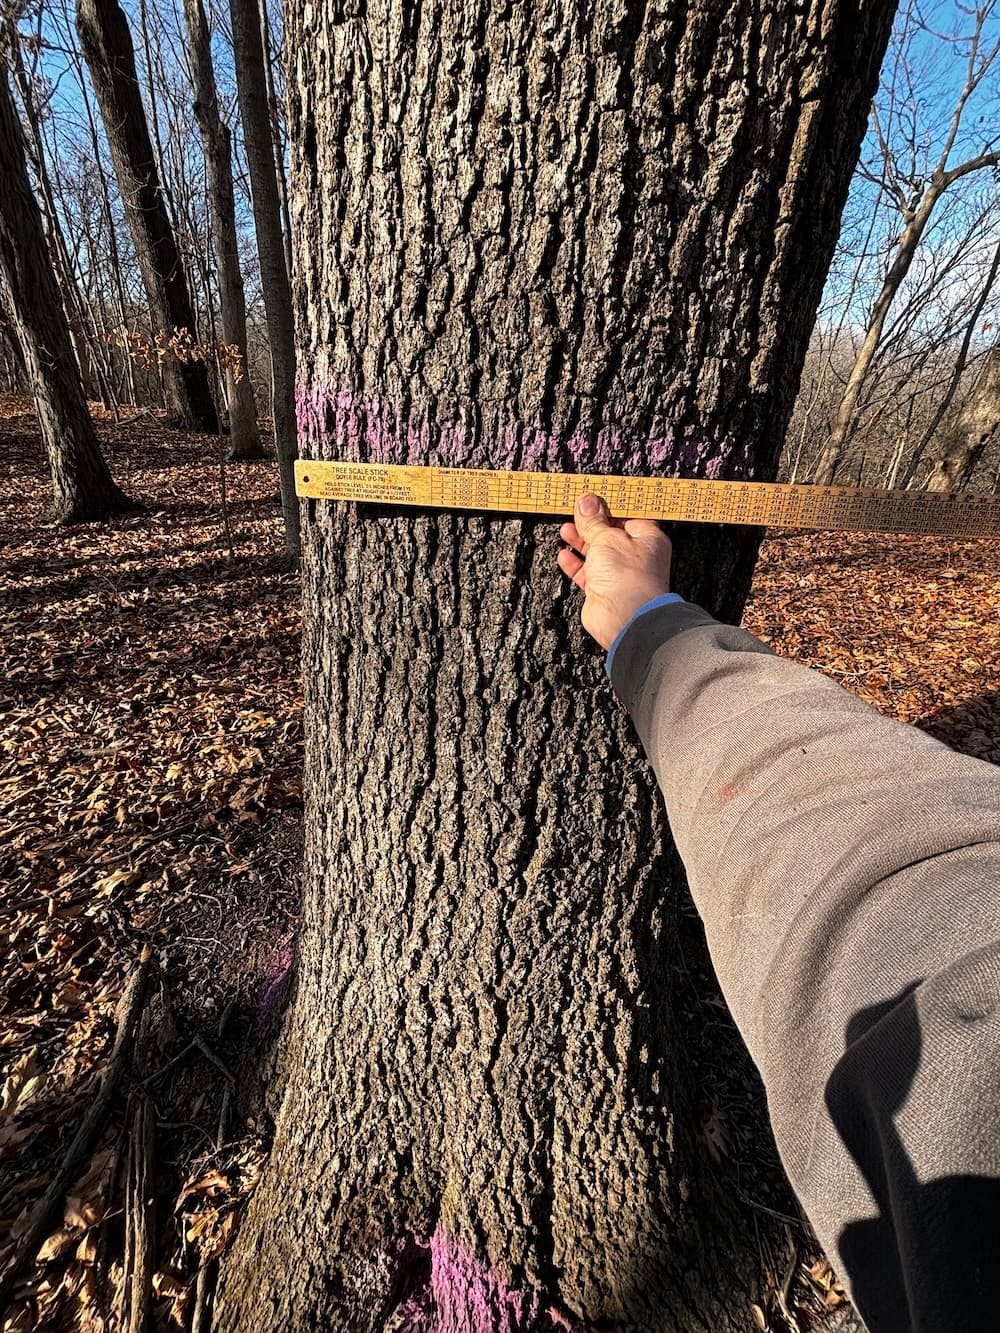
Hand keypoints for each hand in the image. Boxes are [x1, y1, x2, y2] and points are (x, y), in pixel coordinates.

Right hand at [557, 493, 673, 649]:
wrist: (625, 618)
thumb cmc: (628, 578)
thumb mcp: (607, 538)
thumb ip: (593, 522)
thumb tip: (586, 503)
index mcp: (647, 538)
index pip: (628, 515)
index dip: (609, 506)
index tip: (592, 497)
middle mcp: (635, 556)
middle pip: (610, 533)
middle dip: (591, 523)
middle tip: (575, 510)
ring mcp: (619, 574)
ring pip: (596, 552)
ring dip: (580, 541)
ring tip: (566, 529)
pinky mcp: (603, 590)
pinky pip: (586, 573)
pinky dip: (575, 564)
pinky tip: (564, 555)